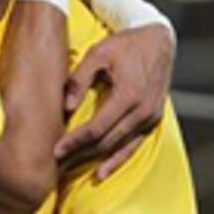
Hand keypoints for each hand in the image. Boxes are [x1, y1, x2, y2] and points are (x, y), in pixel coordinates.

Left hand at [52, 23, 174, 179]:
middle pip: (107, 142)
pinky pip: (133, 146)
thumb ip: (80, 78)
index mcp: (129, 94)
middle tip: (57, 163)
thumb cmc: (125, 45)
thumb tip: (66, 106)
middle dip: (80, 154)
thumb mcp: (99, 53)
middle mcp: (143, 110)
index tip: (56, 149)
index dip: (75, 141)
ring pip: (119, 147)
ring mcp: (151, 118)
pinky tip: (101, 172)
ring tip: (72, 169)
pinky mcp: (153, 121)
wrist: (158, 41)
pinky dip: (117, 160)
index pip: (97, 127)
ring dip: (95, 160)